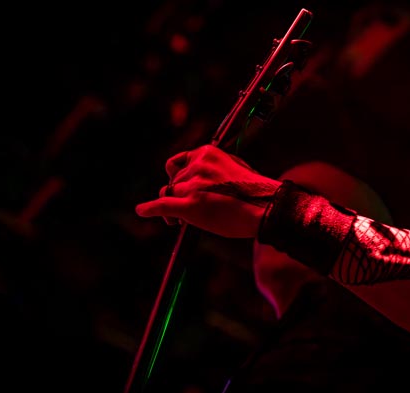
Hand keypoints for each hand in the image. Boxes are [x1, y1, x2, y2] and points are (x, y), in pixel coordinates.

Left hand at [135, 145, 280, 237]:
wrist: (266, 208)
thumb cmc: (254, 192)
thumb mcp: (234, 166)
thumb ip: (213, 168)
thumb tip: (197, 175)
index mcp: (206, 153)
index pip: (179, 163)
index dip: (178, 177)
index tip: (183, 186)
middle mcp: (197, 166)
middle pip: (174, 182)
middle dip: (178, 195)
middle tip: (187, 211)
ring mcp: (193, 186)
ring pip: (170, 195)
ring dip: (172, 208)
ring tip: (182, 220)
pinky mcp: (191, 206)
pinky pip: (162, 205)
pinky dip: (150, 209)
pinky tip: (142, 211)